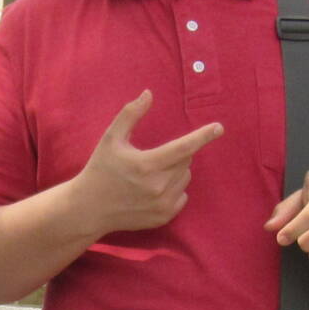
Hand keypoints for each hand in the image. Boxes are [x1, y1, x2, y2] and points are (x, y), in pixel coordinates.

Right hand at [63, 91, 223, 237]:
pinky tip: (154, 189)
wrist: (89, 209)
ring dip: (176, 170)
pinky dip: (175, 189)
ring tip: (152, 173)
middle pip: (186, 161)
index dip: (203, 136)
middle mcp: (158, 186)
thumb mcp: (111, 139)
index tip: (219, 128)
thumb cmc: (100, 170)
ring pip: (185, 177)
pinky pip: (183, 196)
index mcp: (147, 165)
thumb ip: (130, 114)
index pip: (184, 147)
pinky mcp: (163, 217)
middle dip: (176, 153)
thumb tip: (149, 93)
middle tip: (154, 156)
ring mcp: (162, 204)